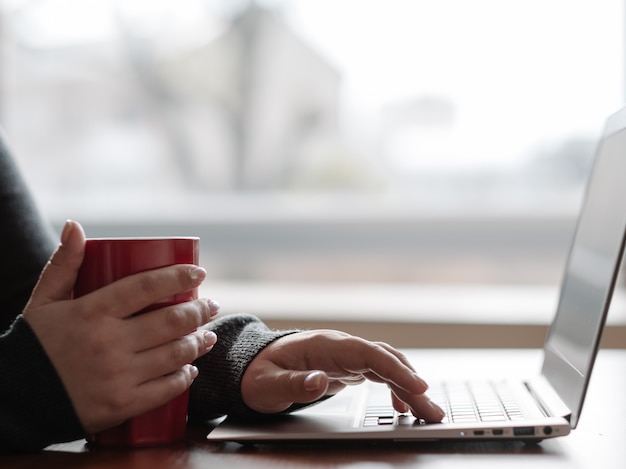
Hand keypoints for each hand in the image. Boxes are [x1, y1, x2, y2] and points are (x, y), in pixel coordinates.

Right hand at [23, 220, 219, 432]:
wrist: (15, 400)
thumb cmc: (35, 345)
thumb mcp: (43, 301)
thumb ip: (63, 264)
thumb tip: (75, 226)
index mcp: (92, 312)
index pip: (147, 287)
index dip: (179, 276)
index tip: (200, 273)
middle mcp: (108, 343)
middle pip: (170, 321)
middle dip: (199, 311)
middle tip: (211, 305)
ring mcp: (117, 376)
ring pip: (174, 354)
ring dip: (199, 343)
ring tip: (208, 335)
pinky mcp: (122, 405)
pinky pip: (166, 389)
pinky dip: (184, 377)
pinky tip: (191, 368)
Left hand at [241, 330, 444, 421]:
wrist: (252, 366)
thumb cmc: (259, 374)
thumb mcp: (267, 384)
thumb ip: (292, 383)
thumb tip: (319, 381)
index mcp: (325, 346)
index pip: (369, 354)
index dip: (395, 369)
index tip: (418, 386)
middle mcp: (341, 347)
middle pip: (385, 361)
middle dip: (412, 384)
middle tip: (434, 411)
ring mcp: (345, 356)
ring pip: (386, 368)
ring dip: (409, 387)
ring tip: (428, 412)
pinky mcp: (346, 367)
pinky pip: (378, 374)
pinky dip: (395, 388)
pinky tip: (402, 406)